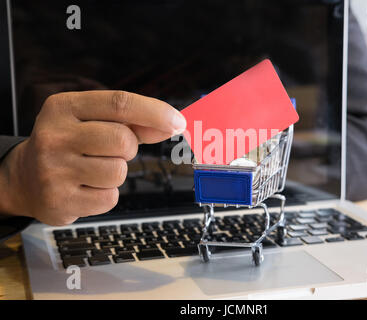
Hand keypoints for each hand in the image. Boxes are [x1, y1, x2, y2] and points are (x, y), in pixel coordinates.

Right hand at [0, 90, 185, 224]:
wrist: (24, 178)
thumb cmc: (68, 145)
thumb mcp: (91, 121)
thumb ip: (132, 122)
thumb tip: (172, 124)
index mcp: (64, 107)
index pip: (119, 103)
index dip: (155, 112)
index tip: (178, 121)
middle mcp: (54, 136)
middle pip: (122, 140)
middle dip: (128, 148)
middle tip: (111, 150)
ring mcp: (54, 170)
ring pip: (118, 171)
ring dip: (116, 172)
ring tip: (92, 169)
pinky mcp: (60, 201)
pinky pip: (109, 198)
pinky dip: (106, 194)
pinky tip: (87, 187)